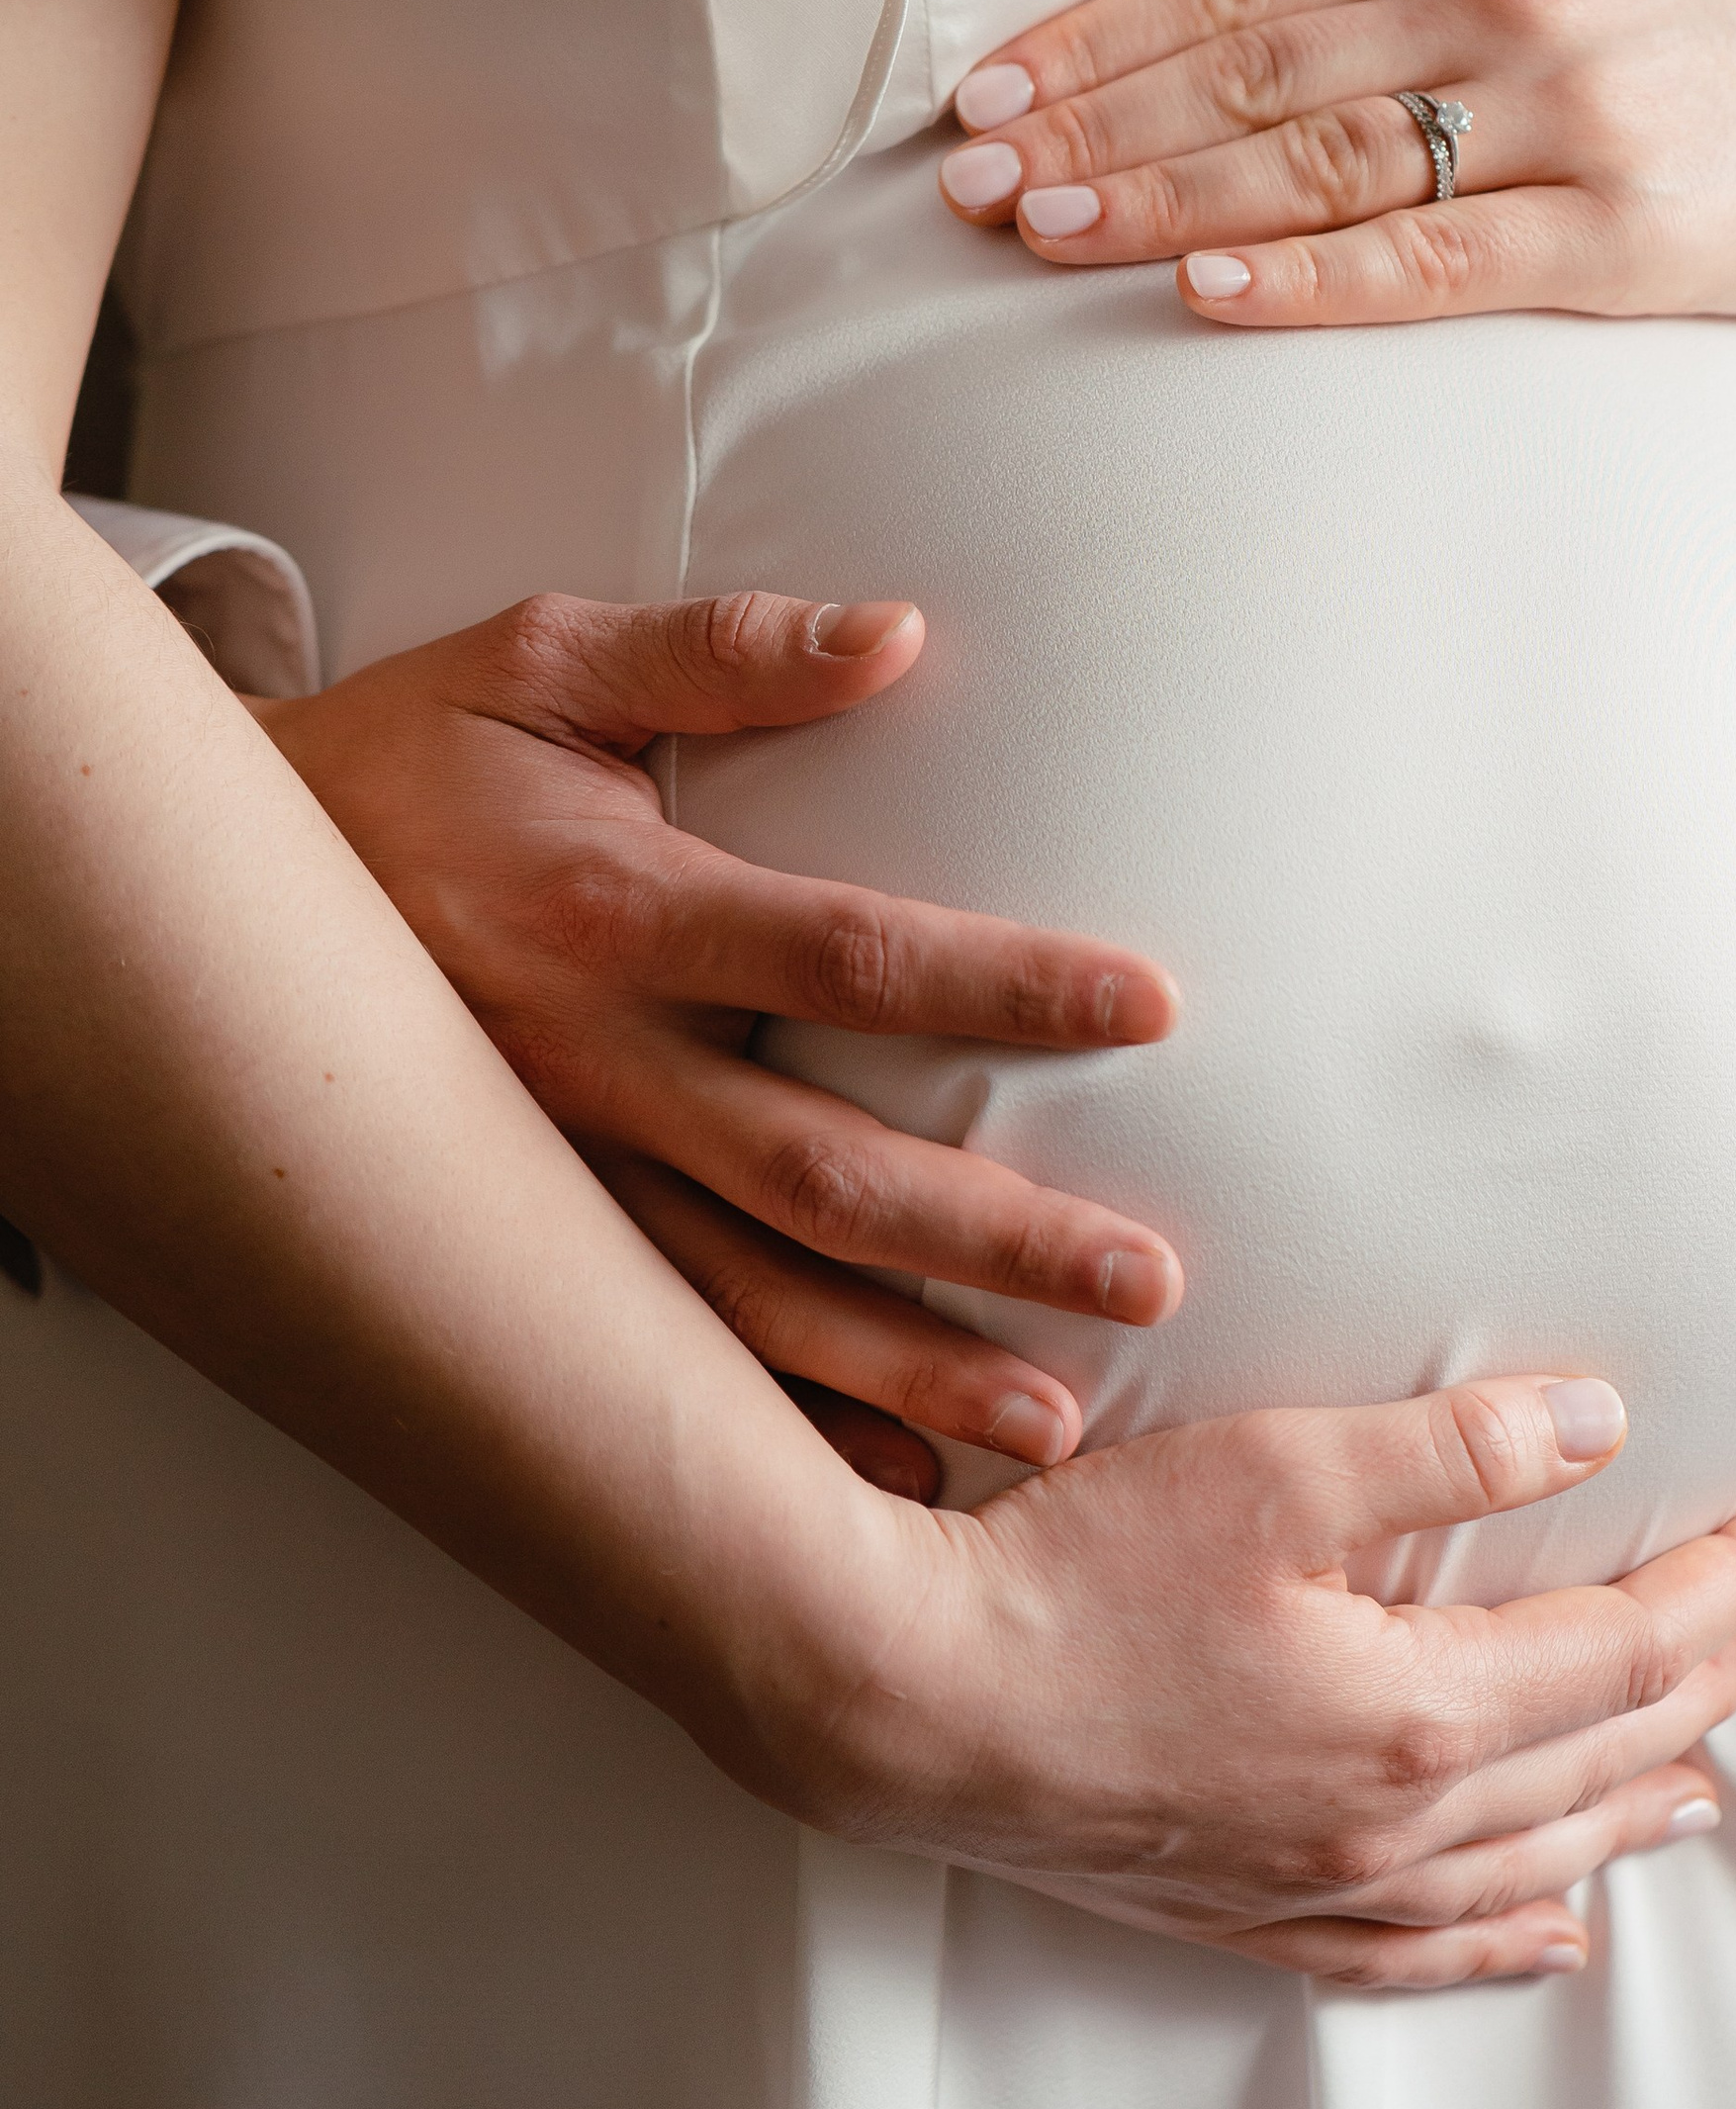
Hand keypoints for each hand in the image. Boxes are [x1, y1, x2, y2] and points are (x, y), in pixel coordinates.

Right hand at [254, 589, 1183, 1496]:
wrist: (213, 896)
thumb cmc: (407, 756)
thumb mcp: (539, 662)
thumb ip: (723, 649)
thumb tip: (899, 633)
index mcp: (610, 911)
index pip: (844, 955)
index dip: (997, 985)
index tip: (1148, 1005)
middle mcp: (589, 1064)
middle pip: (823, 1170)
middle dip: (990, 1233)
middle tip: (1147, 1279)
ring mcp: (559, 1172)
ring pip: (752, 1298)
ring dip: (904, 1367)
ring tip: (1051, 1424)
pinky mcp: (532, 1235)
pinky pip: (668, 1349)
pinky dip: (779, 1421)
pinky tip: (890, 1475)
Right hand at [806, 1368, 1735, 1985]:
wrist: (905, 1701)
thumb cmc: (1074, 1571)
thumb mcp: (1276, 1469)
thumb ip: (1451, 1449)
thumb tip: (1599, 1423)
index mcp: (1422, 1711)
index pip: (1632, 1648)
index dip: (1730, 1586)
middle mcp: (1396, 1825)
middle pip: (1602, 1757)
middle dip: (1709, 1687)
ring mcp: (1320, 1884)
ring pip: (1531, 1864)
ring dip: (1631, 1810)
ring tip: (1705, 1784)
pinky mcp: (1246, 1911)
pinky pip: (1418, 1951)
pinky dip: (1506, 1939)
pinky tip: (1548, 1932)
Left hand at [935, 0, 1735, 328]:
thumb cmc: (1717, 9)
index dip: (1098, 36)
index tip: (988, 90)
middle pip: (1251, 67)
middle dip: (1091, 126)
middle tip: (967, 183)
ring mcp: (1571, 110)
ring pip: (1317, 159)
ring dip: (1158, 196)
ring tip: (1037, 233)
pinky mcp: (1624, 230)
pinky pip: (1436, 256)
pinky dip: (1310, 275)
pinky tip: (1206, 288)